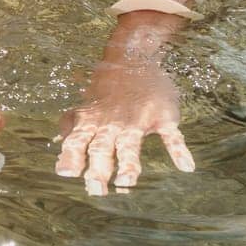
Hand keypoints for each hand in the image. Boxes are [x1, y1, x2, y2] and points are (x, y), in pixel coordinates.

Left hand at [55, 47, 193, 194]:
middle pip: (103, 148)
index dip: (72, 157)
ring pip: (132, 144)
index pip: (78, 142)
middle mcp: (113, 123)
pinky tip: (186, 166)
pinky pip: (171, 136)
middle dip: (98, 170)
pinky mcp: (162, 117)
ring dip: (129, 164)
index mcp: (93, 121)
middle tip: (96, 190)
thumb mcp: (85, 103)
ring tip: (127, 182)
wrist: (134, 56)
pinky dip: (179, 150)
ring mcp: (138, 120)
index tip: (67, 173)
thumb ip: (72, 124)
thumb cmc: (107, 87)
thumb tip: (59, 143)